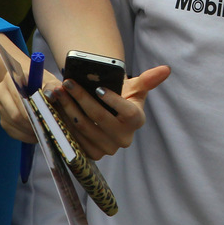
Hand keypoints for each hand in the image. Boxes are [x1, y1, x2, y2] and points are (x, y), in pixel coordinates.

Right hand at [0, 69, 62, 142]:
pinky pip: (12, 131)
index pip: (19, 97)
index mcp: (11, 79)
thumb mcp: (49, 80)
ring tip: (43, 132)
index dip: (31, 110)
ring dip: (29, 131)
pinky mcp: (2, 118)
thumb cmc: (41, 82)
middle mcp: (1, 92)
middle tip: (45, 128)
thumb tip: (51, 95)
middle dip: (31, 123)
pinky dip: (25, 136)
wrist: (28, 84)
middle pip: (15, 114)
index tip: (43, 117)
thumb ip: (52, 86)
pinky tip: (37, 135)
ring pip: (13, 124)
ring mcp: (0, 106)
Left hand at [51, 65, 170, 158]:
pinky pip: (75, 138)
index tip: (98, 87)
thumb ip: (149, 79)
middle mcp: (124, 138)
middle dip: (81, 98)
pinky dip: (65, 121)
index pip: (127, 112)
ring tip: (59, 91)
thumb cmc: (121, 97)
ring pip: (84, 127)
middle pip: (100, 118)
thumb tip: (166, 69)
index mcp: (137, 120)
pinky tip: (57, 107)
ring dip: (68, 108)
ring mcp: (108, 148)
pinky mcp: (92, 154)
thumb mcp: (134, 87)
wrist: (107, 114)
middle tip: (68, 83)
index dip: (113, 101)